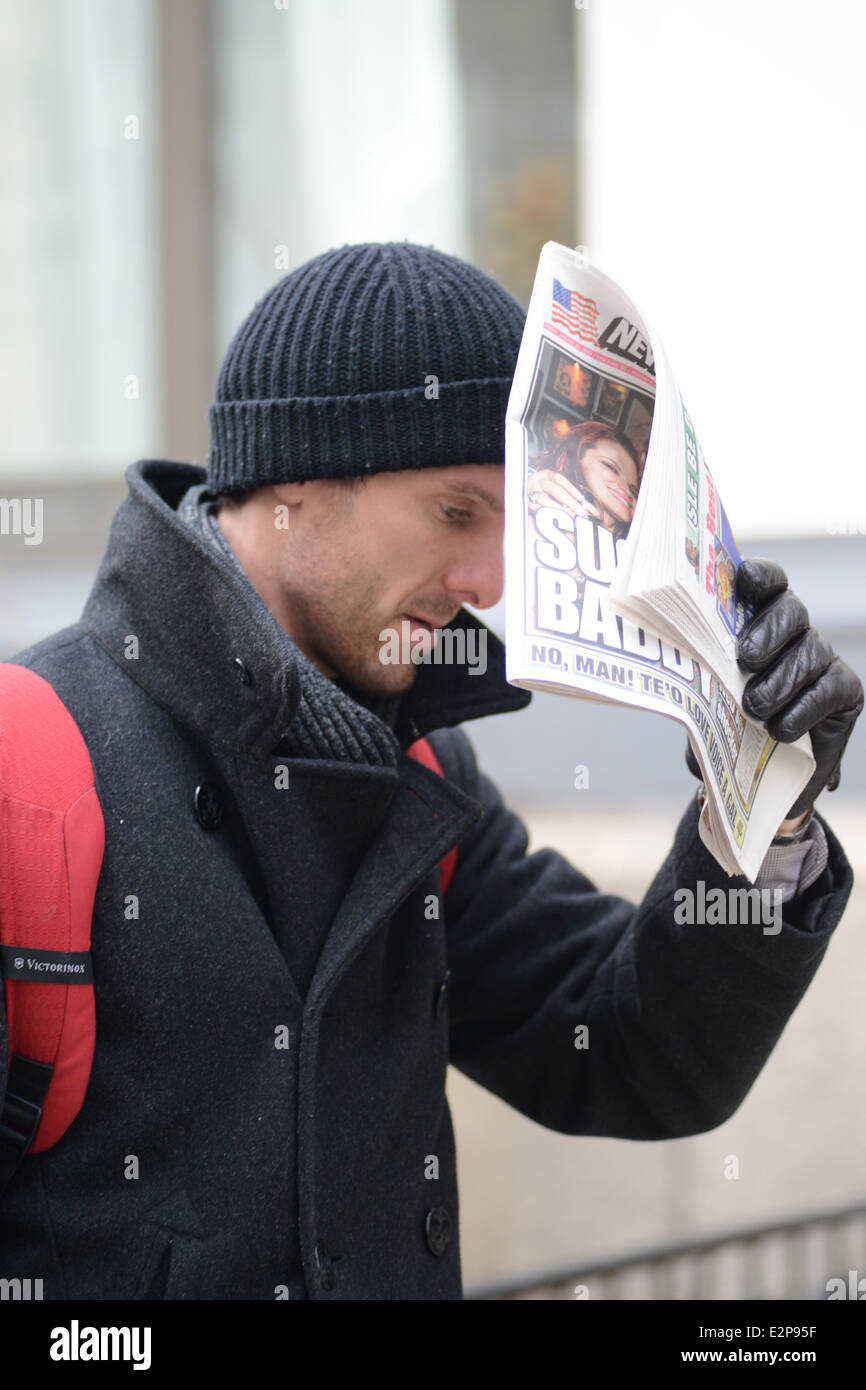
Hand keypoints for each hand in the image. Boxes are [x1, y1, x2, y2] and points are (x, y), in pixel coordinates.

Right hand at [527, 469, 599, 521]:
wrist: (521, 489)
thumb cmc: (542, 488)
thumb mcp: (551, 483)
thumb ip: (564, 490)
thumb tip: (581, 503)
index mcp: (546, 474)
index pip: (560, 480)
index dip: (572, 490)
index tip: (581, 500)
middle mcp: (538, 481)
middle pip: (555, 490)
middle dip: (569, 502)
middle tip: (580, 511)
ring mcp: (531, 491)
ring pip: (545, 500)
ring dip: (559, 509)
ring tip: (569, 516)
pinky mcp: (526, 502)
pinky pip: (538, 509)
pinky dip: (549, 515)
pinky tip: (558, 519)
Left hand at [684, 558, 862, 824]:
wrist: (765, 780)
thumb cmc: (728, 730)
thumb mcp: (704, 705)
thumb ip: (695, 683)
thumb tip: (670, 678)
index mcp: (758, 622)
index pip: (767, 584)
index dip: (760, 575)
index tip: (745, 578)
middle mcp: (794, 633)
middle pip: (791, 611)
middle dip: (767, 632)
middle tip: (745, 658)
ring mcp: (823, 659)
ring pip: (808, 654)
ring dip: (778, 683)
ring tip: (754, 709)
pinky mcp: (845, 689)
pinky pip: (826, 690)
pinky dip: (800, 711)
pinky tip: (778, 730)